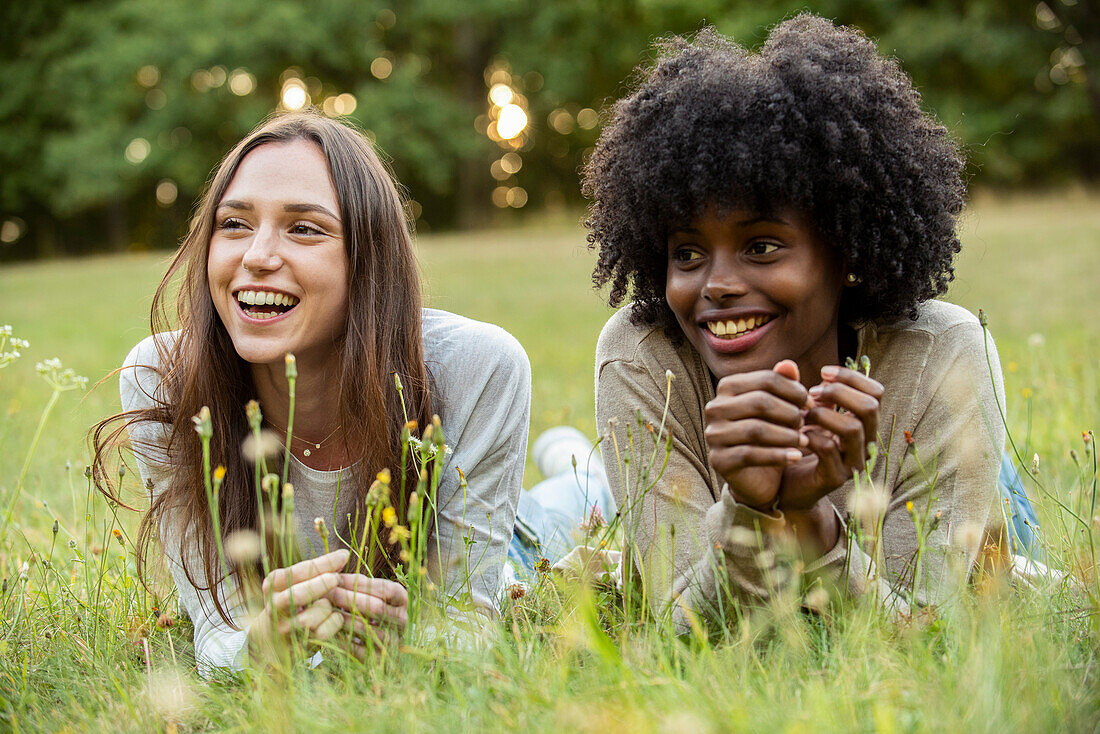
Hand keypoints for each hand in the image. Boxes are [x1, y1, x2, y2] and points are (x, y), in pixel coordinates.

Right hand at [248, 548, 349, 664]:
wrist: (272, 637)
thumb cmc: (293, 601)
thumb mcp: (297, 582)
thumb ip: (317, 570)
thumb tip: (343, 556)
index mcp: (273, 586)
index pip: (296, 572)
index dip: (322, 563)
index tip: (343, 555)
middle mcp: (274, 607)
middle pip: (296, 595)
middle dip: (320, 585)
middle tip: (337, 578)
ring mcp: (284, 629)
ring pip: (309, 618)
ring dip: (326, 608)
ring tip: (330, 603)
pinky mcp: (296, 646)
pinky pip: (321, 633)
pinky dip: (333, 623)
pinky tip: (334, 617)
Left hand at [326, 574, 408, 658]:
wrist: (391, 642)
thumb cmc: (377, 609)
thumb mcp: (375, 593)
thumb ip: (360, 584)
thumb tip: (335, 575)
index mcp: (403, 600)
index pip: (383, 589)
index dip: (358, 583)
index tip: (336, 579)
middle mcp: (403, 620)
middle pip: (376, 608)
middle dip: (348, 599)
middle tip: (326, 594)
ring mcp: (394, 641)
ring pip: (367, 630)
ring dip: (343, 620)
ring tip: (324, 612)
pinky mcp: (382, 660)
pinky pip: (360, 651)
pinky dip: (344, 641)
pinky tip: (330, 632)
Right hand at [704, 360, 808, 509]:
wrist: (758, 476)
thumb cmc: (771, 435)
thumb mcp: (780, 409)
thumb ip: (784, 385)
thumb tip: (789, 364)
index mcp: (728, 388)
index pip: (766, 379)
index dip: (793, 390)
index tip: (811, 404)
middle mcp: (715, 408)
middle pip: (759, 401)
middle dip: (789, 413)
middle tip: (807, 424)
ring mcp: (713, 434)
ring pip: (755, 429)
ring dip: (786, 435)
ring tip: (805, 441)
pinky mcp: (718, 460)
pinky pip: (751, 455)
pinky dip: (778, 456)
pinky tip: (796, 457)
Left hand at [777, 365, 883, 511]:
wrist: (786, 486)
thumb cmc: (798, 444)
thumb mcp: (805, 413)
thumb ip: (799, 391)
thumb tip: (786, 364)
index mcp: (864, 423)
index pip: (876, 393)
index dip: (852, 377)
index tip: (823, 372)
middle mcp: (865, 442)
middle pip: (870, 407)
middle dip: (839, 392)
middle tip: (812, 392)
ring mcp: (853, 462)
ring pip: (852, 428)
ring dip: (822, 414)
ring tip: (803, 414)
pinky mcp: (835, 478)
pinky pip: (828, 450)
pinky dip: (811, 436)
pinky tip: (798, 434)